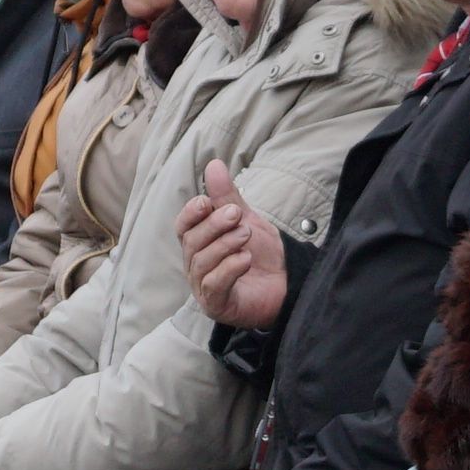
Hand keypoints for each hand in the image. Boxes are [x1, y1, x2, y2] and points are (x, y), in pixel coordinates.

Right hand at [181, 159, 292, 328]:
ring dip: (224, 244)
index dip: (190, 213)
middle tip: (237, 215)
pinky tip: (245, 259)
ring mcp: (204, 287)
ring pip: (202, 262)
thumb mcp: (246, 219)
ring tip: (246, 234)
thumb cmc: (261, 255)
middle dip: (214, 225)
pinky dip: (229, 269)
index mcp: (199, 244)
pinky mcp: (217, 304)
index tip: (206, 201)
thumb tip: (214, 164)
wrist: (287, 285)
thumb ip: (228, 197)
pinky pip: (214, 285)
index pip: (183, 227)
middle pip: (192, 242)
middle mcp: (196, 265)